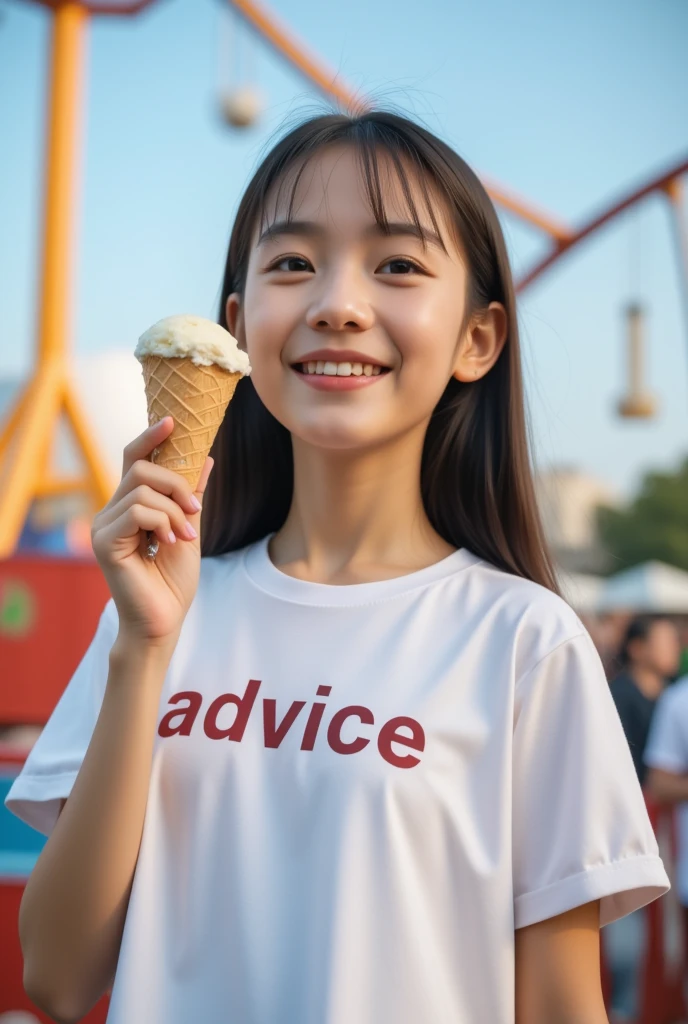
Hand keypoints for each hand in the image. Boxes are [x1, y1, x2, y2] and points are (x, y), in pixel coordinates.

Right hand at [91, 417, 213, 646]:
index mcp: (130, 506)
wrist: (164, 620)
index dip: (151, 436)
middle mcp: (112, 511)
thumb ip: (190, 496)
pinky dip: (162, 522)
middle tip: (194, 510)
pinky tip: (171, 542)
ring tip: (185, 535)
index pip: (134, 459)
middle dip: (176, 482)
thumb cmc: (173, 581)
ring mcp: (104, 526)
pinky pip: (137, 511)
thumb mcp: (189, 529)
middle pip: (141, 467)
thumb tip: (206, 458)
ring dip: (173, 509)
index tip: (173, 421)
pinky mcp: (104, 542)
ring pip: (142, 489)